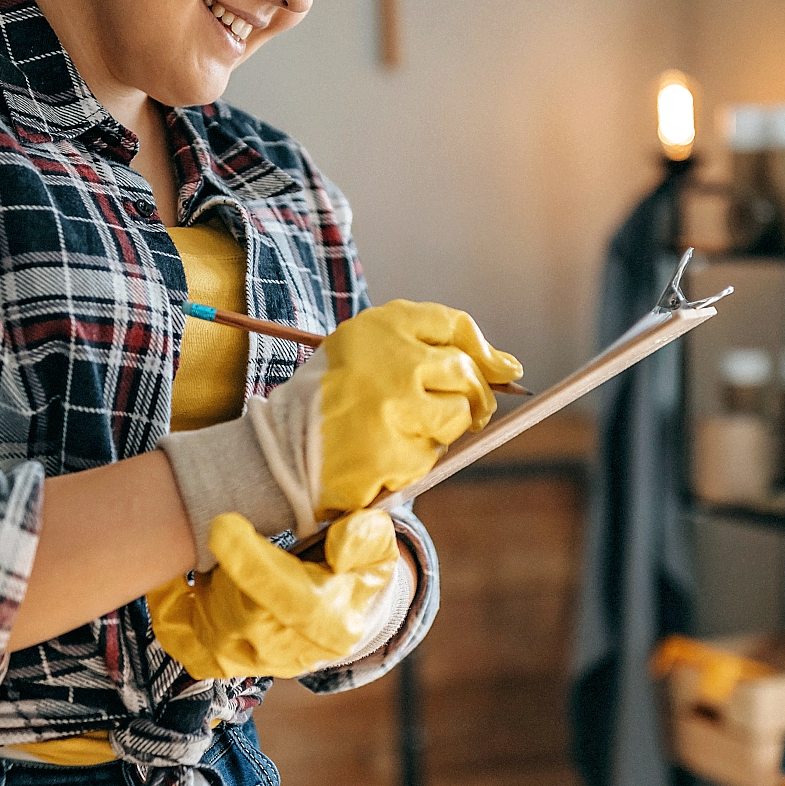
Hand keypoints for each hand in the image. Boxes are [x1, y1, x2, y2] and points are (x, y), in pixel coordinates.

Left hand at [148, 510, 400, 680]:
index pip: (286, 599)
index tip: (223, 523)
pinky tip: (172, 578)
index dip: (250, 562)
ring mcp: (255, 662)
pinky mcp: (226, 660)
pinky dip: (170, 610)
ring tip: (213, 554)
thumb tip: (340, 545)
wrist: (340, 610)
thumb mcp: (376, 548)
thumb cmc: (354, 570)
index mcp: (332, 622)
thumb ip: (365, 539)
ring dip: (201, 588)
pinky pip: (185, 643)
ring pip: (209, 632)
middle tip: (219, 531)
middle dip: (222, 571)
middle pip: (242, 617)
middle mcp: (292, 652)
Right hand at [159, 301, 521, 570]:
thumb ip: (424, 348)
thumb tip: (506, 368)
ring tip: (404, 433)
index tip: (504, 370)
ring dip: (443, 430)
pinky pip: (431, 455)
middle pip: (465, 372)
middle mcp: (392, 358)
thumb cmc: (329, 400)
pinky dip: (416, 460)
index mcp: (381, 326)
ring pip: (456, 416)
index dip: (485, 351)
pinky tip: (384, 456)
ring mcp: (395, 406)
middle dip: (477, 396)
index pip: (454, 325)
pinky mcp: (394, 450)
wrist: (279, 449)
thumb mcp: (364, 352)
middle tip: (474, 414)